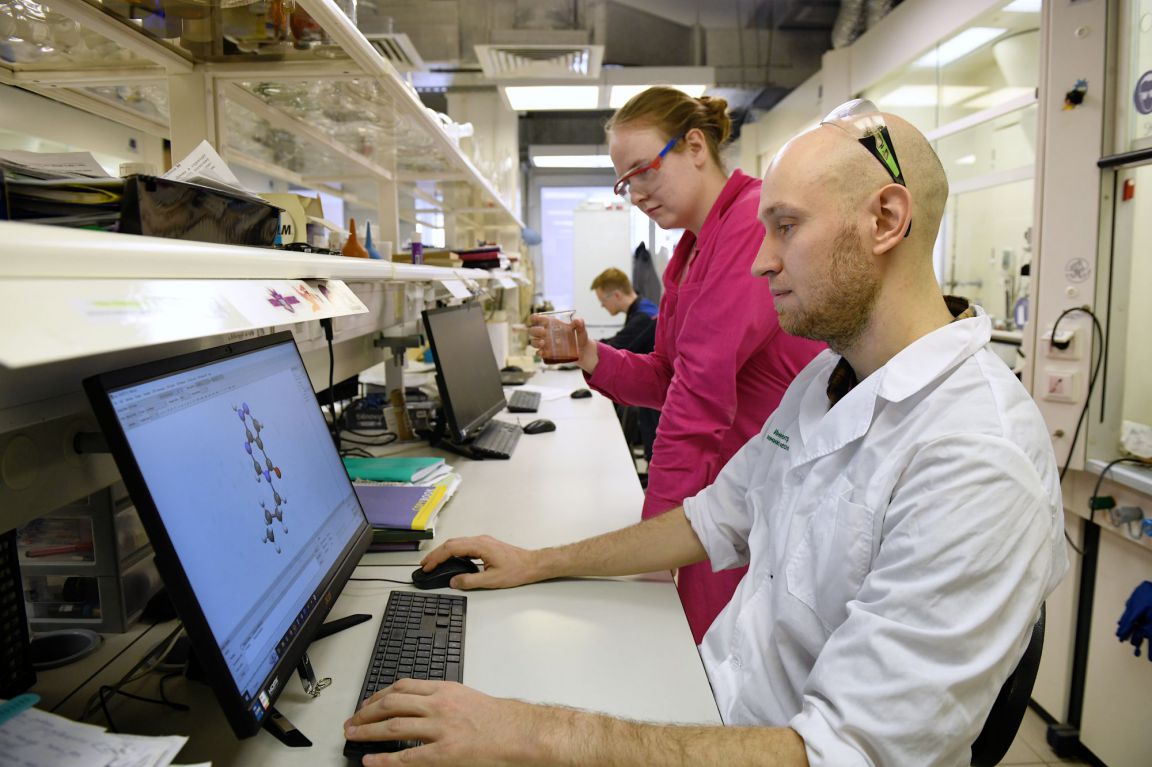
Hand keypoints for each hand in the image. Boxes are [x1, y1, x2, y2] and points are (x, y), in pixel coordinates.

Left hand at [345, 679, 542, 765]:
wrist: (519, 732)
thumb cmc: (498, 718)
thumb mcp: (465, 696)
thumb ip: (440, 697)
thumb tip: (416, 704)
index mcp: (444, 689)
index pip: (401, 686)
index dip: (378, 694)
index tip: (366, 703)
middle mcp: (439, 705)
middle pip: (391, 703)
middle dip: (366, 712)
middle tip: (352, 721)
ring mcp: (440, 729)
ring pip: (394, 726)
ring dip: (368, 731)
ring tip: (353, 736)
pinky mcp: (444, 753)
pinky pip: (406, 758)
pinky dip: (384, 759)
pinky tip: (371, 761)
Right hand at [419, 535, 546, 589]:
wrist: (532, 564)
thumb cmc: (516, 571)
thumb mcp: (492, 580)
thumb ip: (470, 581)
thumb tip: (453, 581)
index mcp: (480, 546)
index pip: (451, 548)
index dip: (437, 557)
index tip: (427, 566)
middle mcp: (480, 540)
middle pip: (452, 543)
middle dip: (436, 554)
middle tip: (425, 565)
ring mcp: (483, 541)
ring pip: (457, 543)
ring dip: (444, 552)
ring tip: (434, 563)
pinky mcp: (486, 545)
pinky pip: (465, 545)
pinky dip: (453, 552)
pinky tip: (451, 561)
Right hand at [527, 315, 598, 372]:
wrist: (583, 351)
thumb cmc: (580, 337)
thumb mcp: (581, 330)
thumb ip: (580, 324)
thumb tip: (578, 320)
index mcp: (551, 324)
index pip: (537, 319)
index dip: (534, 318)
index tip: (535, 319)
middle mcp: (546, 333)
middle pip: (533, 330)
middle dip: (535, 331)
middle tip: (544, 332)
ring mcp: (546, 344)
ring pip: (533, 342)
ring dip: (535, 342)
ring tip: (543, 343)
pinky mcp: (547, 353)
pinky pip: (539, 353)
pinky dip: (539, 353)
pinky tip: (542, 353)